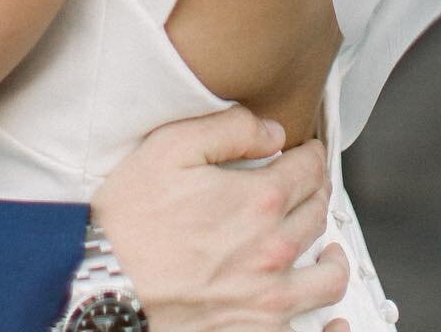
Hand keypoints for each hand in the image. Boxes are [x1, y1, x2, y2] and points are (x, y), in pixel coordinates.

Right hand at [93, 108, 349, 330]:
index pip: (308, 170)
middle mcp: (273, 250)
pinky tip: (337, 321)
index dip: (312, 155)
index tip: (308, 151)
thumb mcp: (170, 148)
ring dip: (334, 256)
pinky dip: (333, 328)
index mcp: (258, 201)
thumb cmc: (129, 220)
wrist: (103, 285)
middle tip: (309, 187)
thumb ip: (228, 129)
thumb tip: (272, 130)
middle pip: (318, 214)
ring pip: (328, 276)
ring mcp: (269, 299)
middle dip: (318, 193)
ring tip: (328, 249)